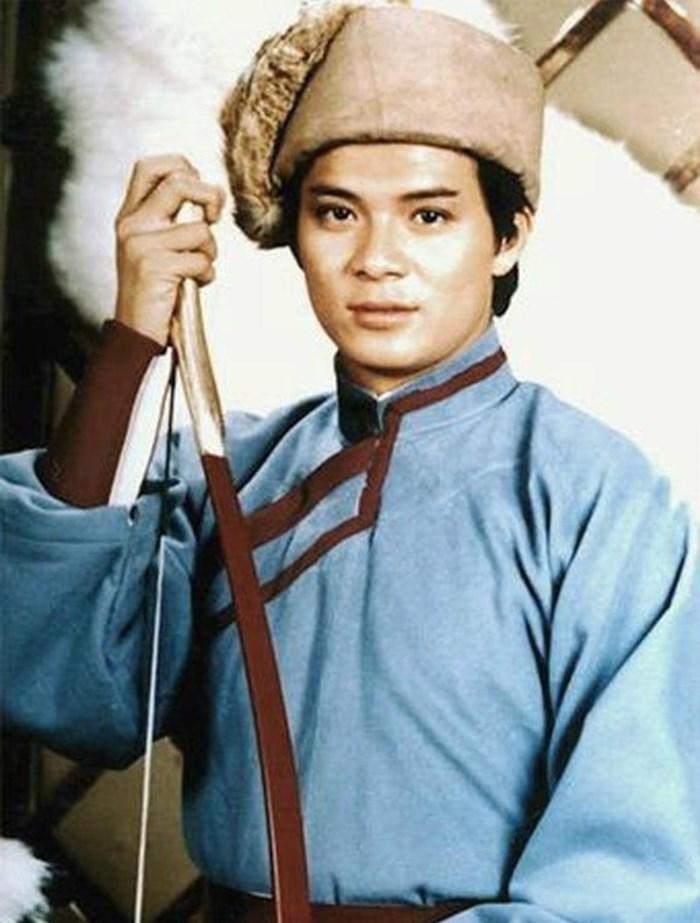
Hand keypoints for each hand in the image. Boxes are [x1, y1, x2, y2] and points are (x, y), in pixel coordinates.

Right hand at [114, 154, 224, 345]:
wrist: (136, 330)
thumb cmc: (154, 290)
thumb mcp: (154, 247)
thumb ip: (170, 219)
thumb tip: (210, 196)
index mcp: (130, 215)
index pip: (150, 166)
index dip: (183, 167)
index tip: (200, 191)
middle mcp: (131, 224)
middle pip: (179, 182)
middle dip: (210, 196)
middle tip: (215, 217)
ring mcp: (141, 244)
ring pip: (199, 228)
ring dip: (211, 251)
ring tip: (197, 269)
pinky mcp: (155, 266)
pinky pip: (201, 260)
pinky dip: (206, 274)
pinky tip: (193, 285)